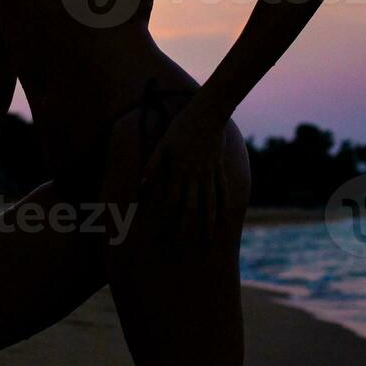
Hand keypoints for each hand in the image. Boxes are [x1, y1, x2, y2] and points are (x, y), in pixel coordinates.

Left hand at [138, 106, 230, 244]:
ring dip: (206, 227)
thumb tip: (141, 187)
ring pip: (209, 206)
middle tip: (179, 251)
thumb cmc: (180, 128)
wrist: (207, 114)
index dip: (166, 222)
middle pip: (190, 210)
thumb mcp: (162, 144)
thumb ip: (153, 166)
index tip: (161, 239)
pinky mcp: (220, 171)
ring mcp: (210, 175)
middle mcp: (196, 177)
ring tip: (205, 244)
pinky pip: (223, 193)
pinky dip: (223, 209)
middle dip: (184, 232)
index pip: (171, 204)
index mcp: (179, 172)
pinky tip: (223, 223)